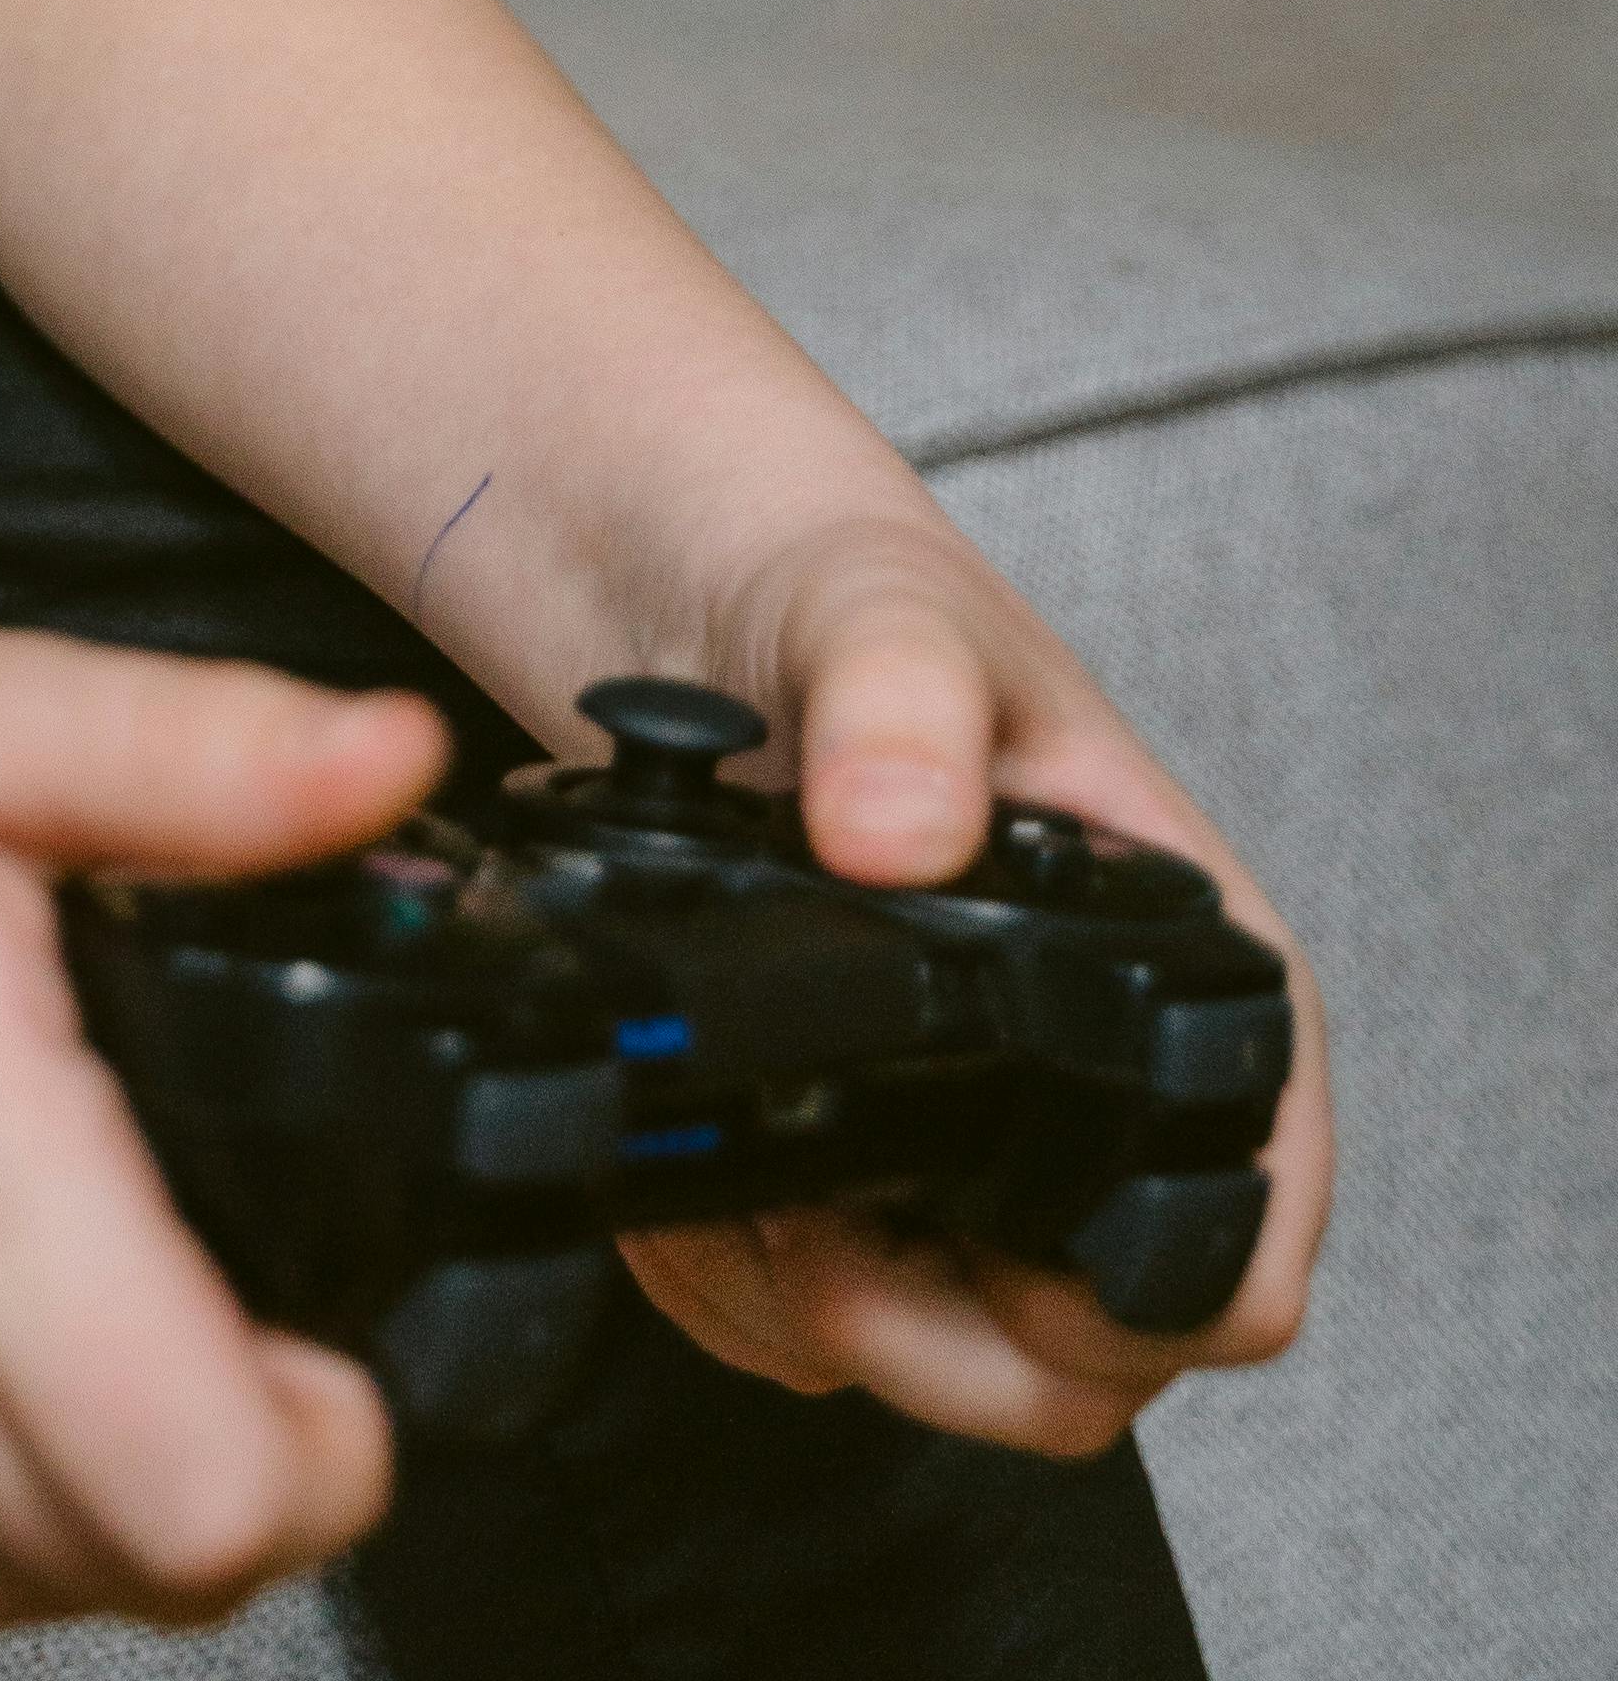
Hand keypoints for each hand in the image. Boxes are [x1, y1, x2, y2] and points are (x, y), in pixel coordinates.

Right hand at [0, 624, 443, 1627]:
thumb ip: (209, 760)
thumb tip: (392, 756)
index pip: (217, 1498)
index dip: (322, 1449)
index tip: (322, 1350)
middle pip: (144, 1570)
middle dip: (226, 1465)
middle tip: (216, 1314)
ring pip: (10, 1582)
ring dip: (81, 1487)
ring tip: (65, 1300)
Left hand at [614, 520, 1330, 1454]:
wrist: (683, 585)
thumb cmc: (833, 581)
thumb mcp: (875, 606)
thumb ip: (900, 698)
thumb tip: (897, 828)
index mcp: (1185, 961)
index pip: (1251, 1233)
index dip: (1142, 1298)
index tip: (994, 1261)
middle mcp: (1104, 1069)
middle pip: (1095, 1349)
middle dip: (943, 1346)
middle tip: (815, 1254)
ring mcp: (978, 1122)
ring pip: (955, 1354)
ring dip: (819, 1319)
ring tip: (727, 1203)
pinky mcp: (861, 1143)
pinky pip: (830, 1309)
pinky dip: (743, 1289)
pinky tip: (687, 1193)